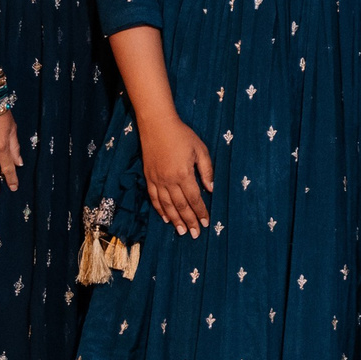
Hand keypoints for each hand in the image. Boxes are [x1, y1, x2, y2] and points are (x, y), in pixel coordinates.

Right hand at [140, 113, 214, 233]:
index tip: (206, 223)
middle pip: (180, 206)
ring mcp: (157, 180)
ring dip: (174, 220)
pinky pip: (154, 197)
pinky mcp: (148, 177)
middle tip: (195, 234)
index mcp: (184, 174)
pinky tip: (165, 218)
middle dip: (189, 221)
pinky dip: (159, 209)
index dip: (201, 212)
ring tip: (182, 231)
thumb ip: (207, 170)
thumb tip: (211, 189)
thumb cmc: (182, 135)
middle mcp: (169, 180)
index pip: (195, 198)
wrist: (157, 125)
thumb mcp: (200, 150)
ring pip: (166, 205)